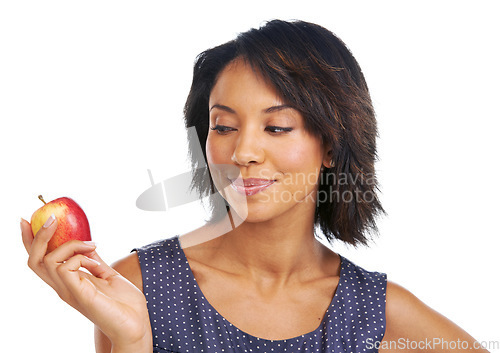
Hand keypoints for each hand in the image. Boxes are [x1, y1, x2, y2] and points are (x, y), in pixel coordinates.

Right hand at [21, 215, 151, 350]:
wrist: (136, 324)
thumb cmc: (124, 304)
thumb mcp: (107, 275)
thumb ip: (94, 261)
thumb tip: (87, 244)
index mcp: (68, 282)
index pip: (40, 261)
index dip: (30, 241)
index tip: (27, 220)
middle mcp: (63, 287)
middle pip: (34, 260)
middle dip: (37, 236)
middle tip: (52, 219)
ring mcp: (69, 291)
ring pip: (47, 260)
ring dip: (70, 244)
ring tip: (92, 246)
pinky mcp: (78, 293)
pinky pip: (64, 267)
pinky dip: (79, 257)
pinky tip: (96, 264)